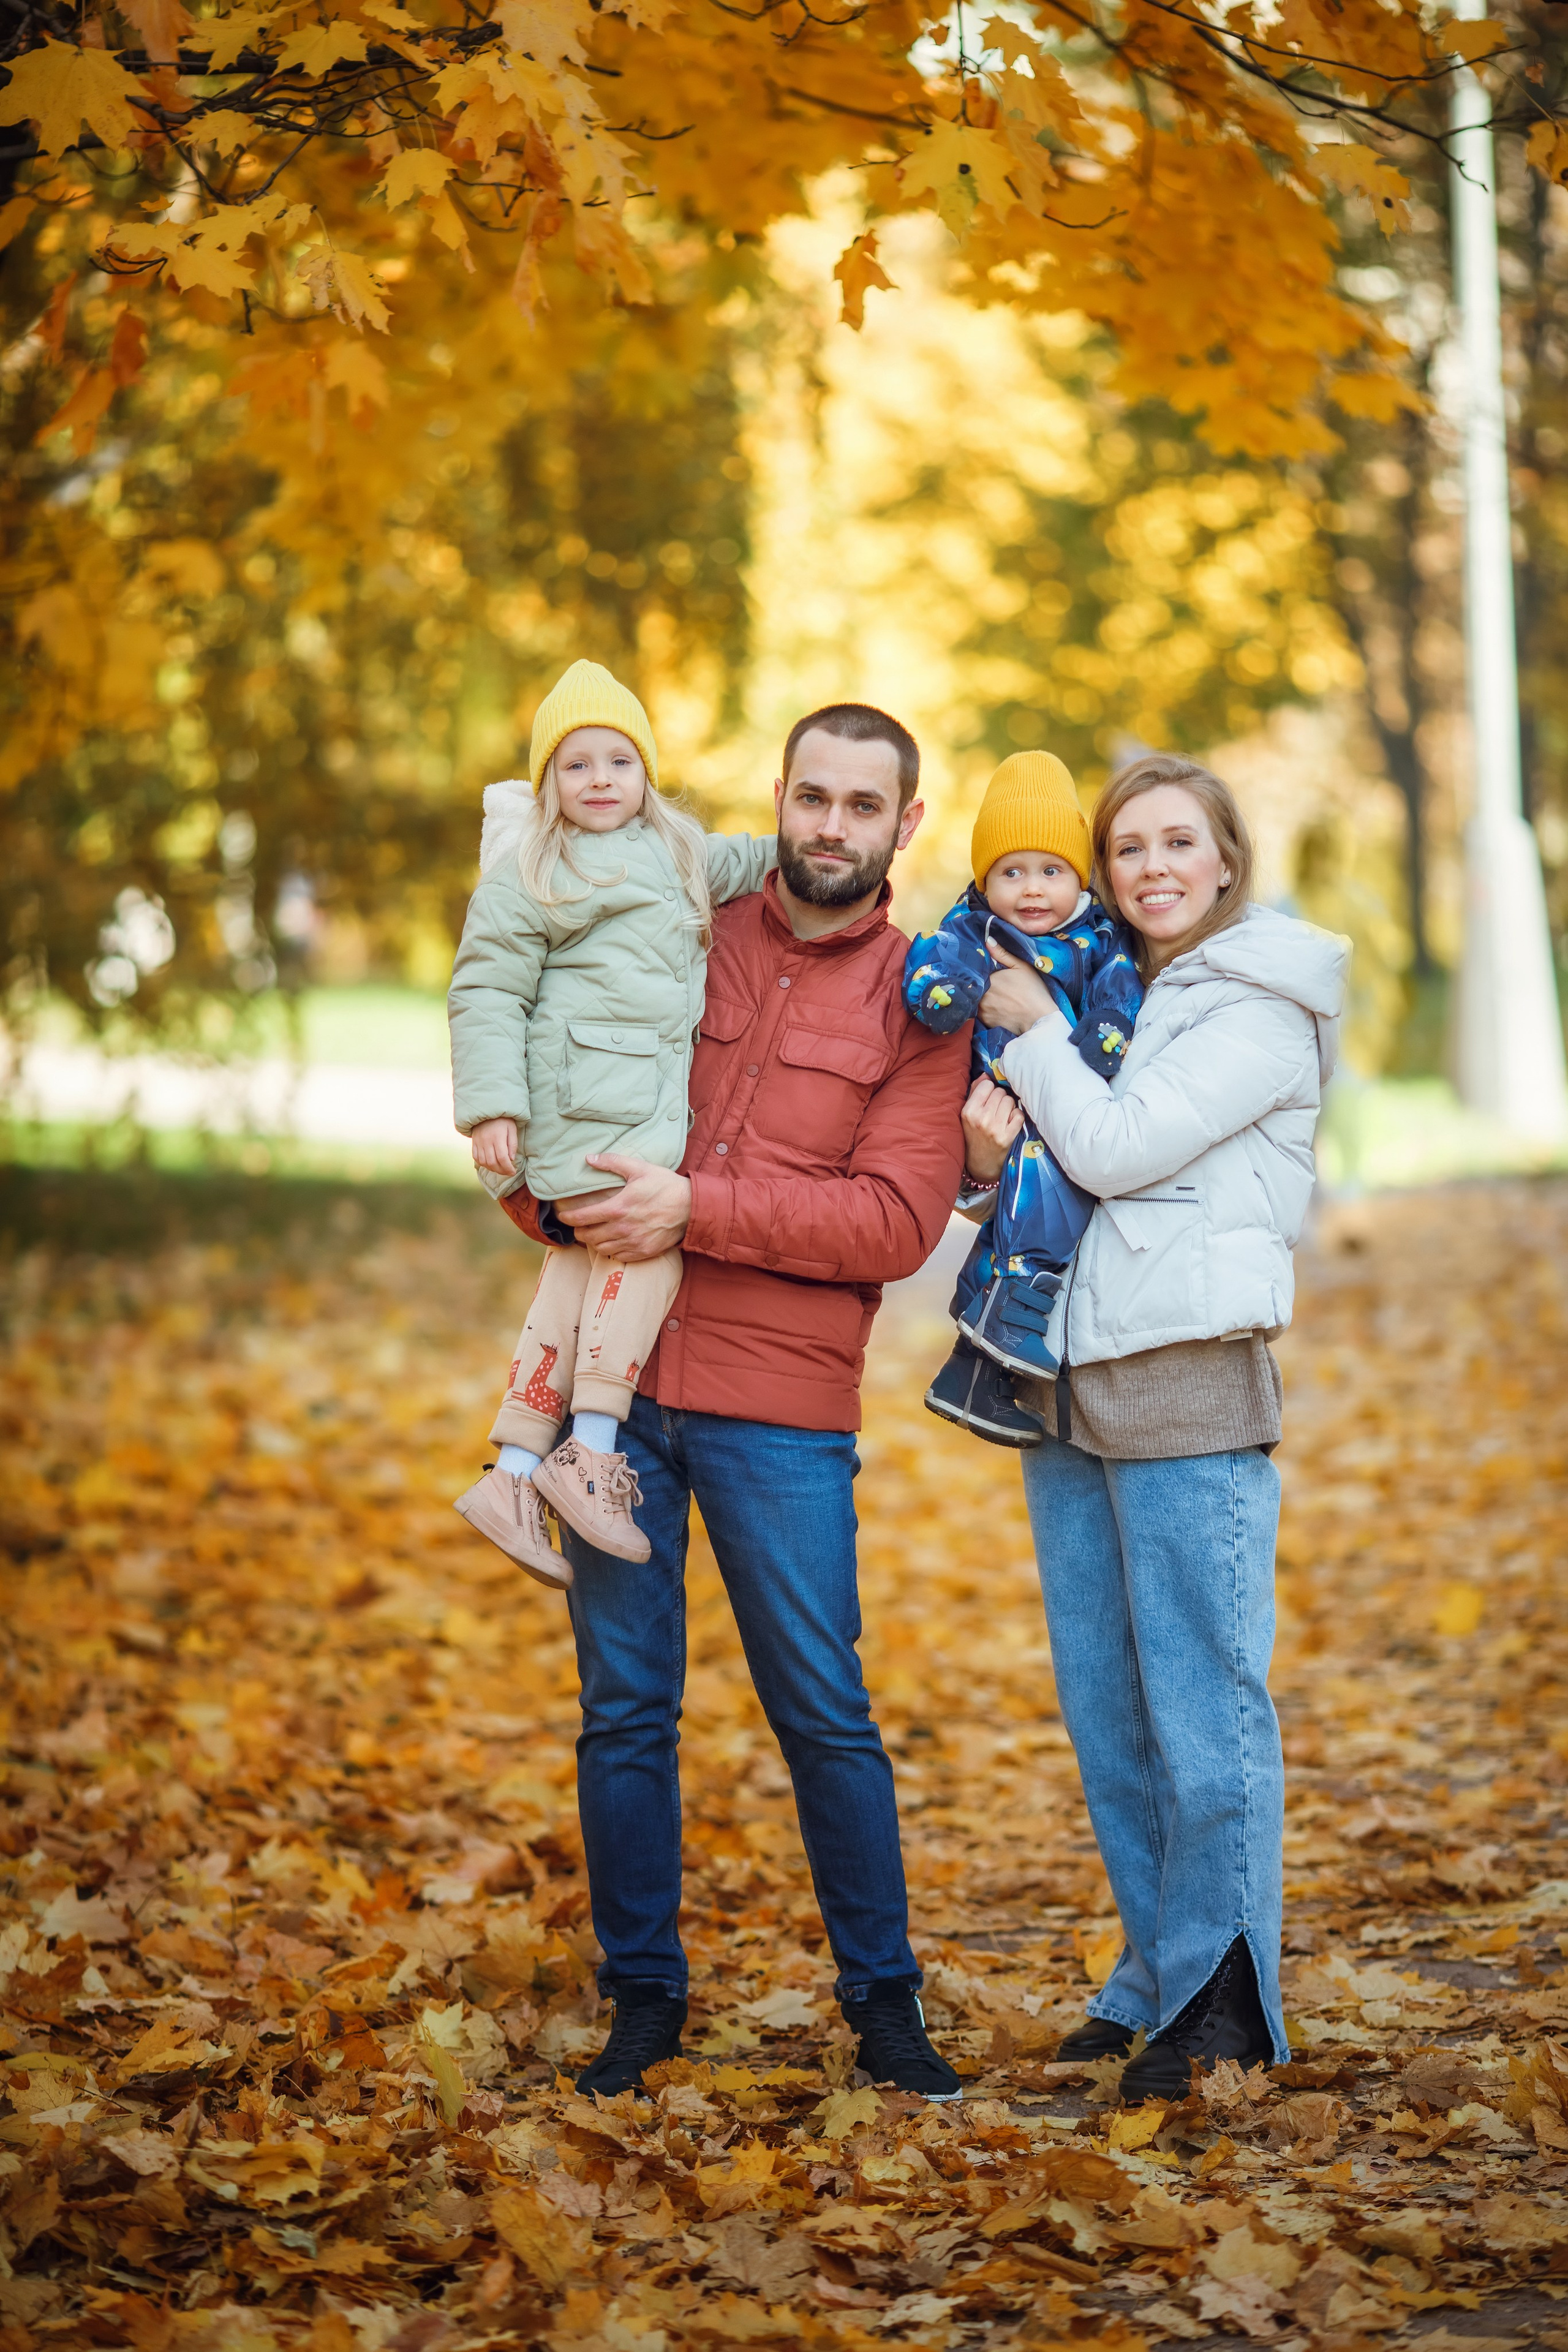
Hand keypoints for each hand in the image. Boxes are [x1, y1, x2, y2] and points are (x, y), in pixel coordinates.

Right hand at [471, 1117, 518, 1176]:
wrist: (487, 1109)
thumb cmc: (503, 1119)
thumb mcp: (512, 1128)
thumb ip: (512, 1144)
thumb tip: (511, 1159)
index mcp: (497, 1137)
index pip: (502, 1158)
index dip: (508, 1168)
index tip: (513, 1171)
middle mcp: (486, 1141)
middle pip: (492, 1162)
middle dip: (501, 1171)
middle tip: (507, 1172)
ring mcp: (478, 1142)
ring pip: (483, 1162)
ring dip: (492, 1169)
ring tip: (500, 1169)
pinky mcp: (474, 1142)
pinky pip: (476, 1157)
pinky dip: (483, 1164)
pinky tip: (490, 1164)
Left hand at [557, 1155, 691, 1261]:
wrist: (691, 1208)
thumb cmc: (665, 1186)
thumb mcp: (639, 1168)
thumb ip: (612, 1162)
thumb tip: (589, 1158)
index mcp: (618, 1208)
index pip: (583, 1217)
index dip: (568, 1218)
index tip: (563, 1216)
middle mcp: (622, 1228)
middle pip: (588, 1236)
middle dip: (578, 1231)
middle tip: (577, 1225)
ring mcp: (632, 1243)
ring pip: (600, 1249)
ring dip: (592, 1242)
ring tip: (592, 1234)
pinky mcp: (643, 1252)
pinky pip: (617, 1256)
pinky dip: (609, 1251)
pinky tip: (610, 1243)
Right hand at [961, 1076, 1025, 1184]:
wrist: (981, 1163)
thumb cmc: (974, 1135)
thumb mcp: (968, 1114)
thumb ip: (975, 1092)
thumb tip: (986, 1075)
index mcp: (968, 1111)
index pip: (987, 1085)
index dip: (989, 1090)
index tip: (988, 1099)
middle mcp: (981, 1119)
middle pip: (1000, 1092)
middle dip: (1000, 1098)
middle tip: (995, 1110)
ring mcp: (995, 1128)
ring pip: (1010, 1101)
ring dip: (1009, 1107)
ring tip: (1002, 1116)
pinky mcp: (1008, 1136)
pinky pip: (1019, 1115)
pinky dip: (1016, 1117)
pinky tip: (1009, 1124)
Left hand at [978, 943, 1065, 1037]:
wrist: (1039, 1019)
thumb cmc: (1033, 991)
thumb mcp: (1021, 966)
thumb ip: (1002, 953)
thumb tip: (987, 940)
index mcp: (989, 979)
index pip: (977, 971)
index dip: (981, 971)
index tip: (988, 971)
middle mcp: (981, 995)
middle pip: (975, 986)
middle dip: (981, 983)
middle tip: (994, 984)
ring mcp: (981, 1009)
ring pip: (976, 998)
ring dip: (981, 996)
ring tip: (995, 995)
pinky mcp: (985, 1021)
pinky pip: (979, 1012)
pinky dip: (985, 1008)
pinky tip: (996, 1006)